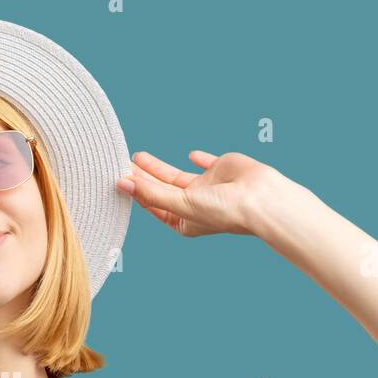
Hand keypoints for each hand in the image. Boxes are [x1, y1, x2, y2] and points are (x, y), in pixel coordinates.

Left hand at [116, 150, 285, 237]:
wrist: (259, 198)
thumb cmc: (221, 211)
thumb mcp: (180, 205)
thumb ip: (152, 193)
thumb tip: (123, 183)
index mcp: (184, 221)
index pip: (153, 205)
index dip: (136, 193)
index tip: (118, 180)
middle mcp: (194, 205)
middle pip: (160, 189)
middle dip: (142, 178)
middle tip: (122, 164)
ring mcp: (207, 187)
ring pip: (175, 175)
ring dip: (157, 167)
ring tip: (138, 157)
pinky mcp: (221, 169)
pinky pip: (207, 163)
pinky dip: (199, 159)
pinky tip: (191, 155)